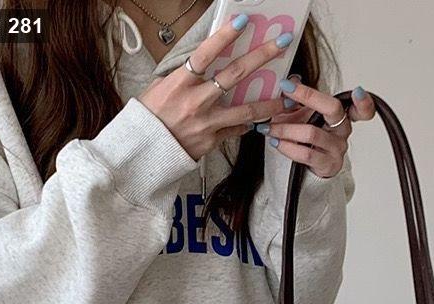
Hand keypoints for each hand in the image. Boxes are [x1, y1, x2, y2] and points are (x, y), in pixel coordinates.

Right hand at [138, 14, 290, 159]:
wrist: (145, 151)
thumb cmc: (150, 116)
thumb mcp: (159, 87)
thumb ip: (183, 76)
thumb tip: (201, 63)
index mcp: (180, 82)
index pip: (205, 53)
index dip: (225, 37)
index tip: (242, 22)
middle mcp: (196, 101)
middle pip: (235, 75)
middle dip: (261, 57)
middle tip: (281, 43)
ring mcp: (207, 122)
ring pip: (246, 110)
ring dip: (270, 103)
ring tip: (287, 97)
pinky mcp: (213, 140)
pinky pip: (236, 129)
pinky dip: (248, 123)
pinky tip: (261, 119)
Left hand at [254, 78, 376, 178]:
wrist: (310, 167)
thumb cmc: (308, 137)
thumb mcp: (304, 114)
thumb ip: (298, 98)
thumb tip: (290, 79)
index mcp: (342, 113)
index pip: (361, 108)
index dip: (363, 102)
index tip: (357, 90)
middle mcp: (343, 129)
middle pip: (332, 108)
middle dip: (308, 95)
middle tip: (285, 88)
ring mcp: (336, 148)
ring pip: (311, 133)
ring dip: (285, 128)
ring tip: (268, 127)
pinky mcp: (327, 164)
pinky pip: (306, 154)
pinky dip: (287, 146)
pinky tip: (275, 142)